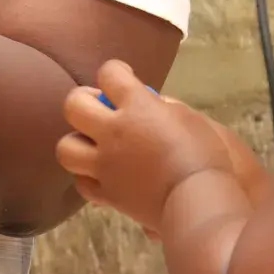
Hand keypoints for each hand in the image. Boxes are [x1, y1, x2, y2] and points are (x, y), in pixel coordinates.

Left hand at [56, 60, 250, 232]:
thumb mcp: (192, 119)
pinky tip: (103, 175)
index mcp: (137, 106)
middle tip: (100, 108)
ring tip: (94, 145)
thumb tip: (153, 104)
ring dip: (77, 142)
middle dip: (83, 101)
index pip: (109, 73)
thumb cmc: (207, 156)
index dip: (115, 71)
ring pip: (66, 147)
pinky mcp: (107, 194)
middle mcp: (113, 132)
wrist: (200, 202)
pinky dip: (89, 178)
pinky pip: (82, 183)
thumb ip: (166, 108)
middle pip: (74, 105)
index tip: (123, 76)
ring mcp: (105, 165)